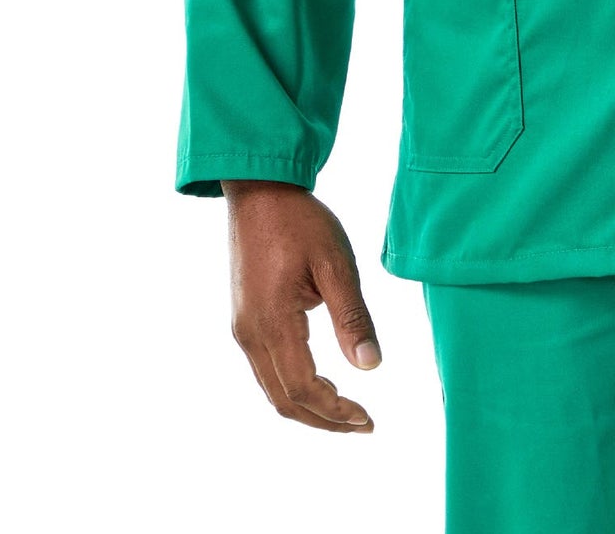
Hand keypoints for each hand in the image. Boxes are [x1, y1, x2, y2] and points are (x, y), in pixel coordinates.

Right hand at [223, 180, 381, 432]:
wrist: (259, 191)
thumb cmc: (300, 221)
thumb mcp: (336, 263)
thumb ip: (352, 317)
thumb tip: (371, 367)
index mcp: (273, 323)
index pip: (305, 389)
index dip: (336, 412)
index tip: (368, 418)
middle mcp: (250, 335)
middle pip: (285, 400)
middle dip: (324, 420)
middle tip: (363, 424)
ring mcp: (243, 328)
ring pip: (273, 389)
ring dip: (309, 407)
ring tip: (346, 411)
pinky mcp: (244, 320)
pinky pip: (266, 370)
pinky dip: (294, 388)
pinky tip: (320, 384)